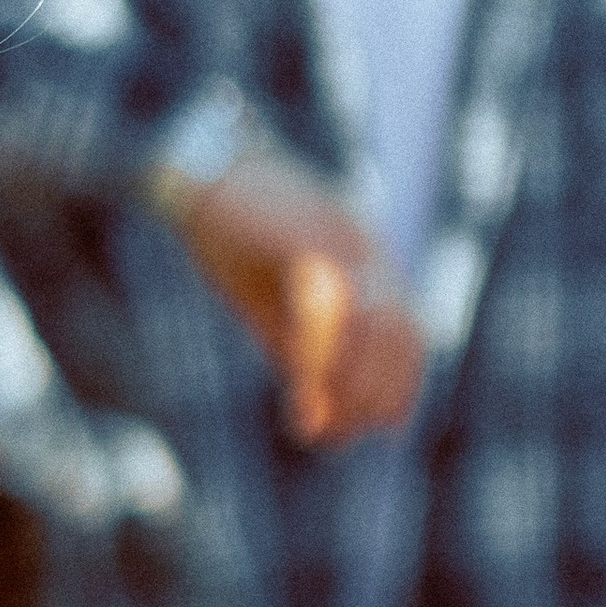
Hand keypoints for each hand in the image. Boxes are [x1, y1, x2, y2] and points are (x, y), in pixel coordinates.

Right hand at [168, 152, 425, 444]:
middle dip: (375, 396)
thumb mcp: (271, 303)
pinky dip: (318, 360)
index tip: (367, 430)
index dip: (397, 390)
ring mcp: (344, 241)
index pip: (409, 339)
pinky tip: (296, 391)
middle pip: (403, 338)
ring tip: (318, 424)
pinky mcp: (310, 237)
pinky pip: (330, 309)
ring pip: (375, 328)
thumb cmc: (232, 235)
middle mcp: (368, 251)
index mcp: (368, 264)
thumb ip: (299, 350)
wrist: (196, 170)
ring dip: (350, 386)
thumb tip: (315, 416)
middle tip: (337, 436)